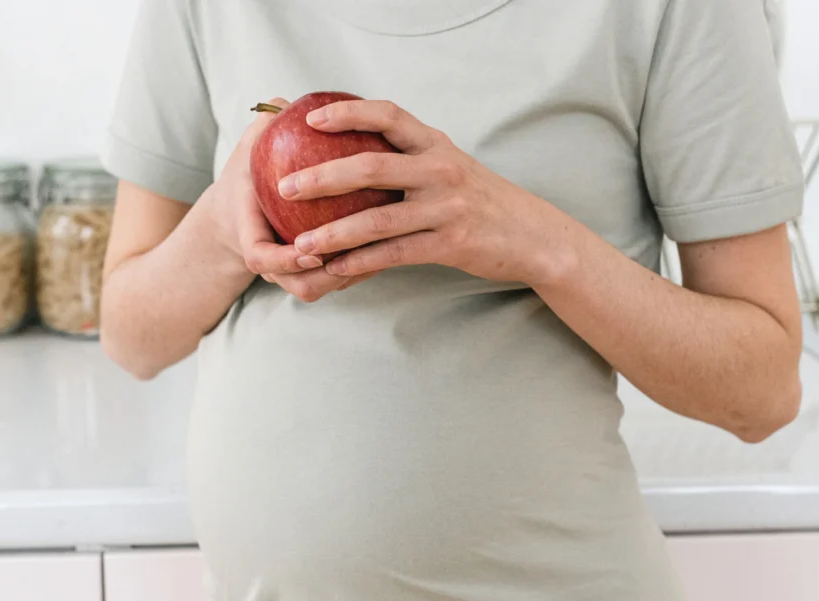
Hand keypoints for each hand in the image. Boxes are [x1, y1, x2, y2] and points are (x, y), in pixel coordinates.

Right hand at [216, 98, 368, 301]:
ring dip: (352, 274)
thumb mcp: (248, 149)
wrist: (241, 210)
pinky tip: (391, 243)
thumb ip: (263, 127)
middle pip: (300, 286)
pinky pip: (337, 281)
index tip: (310, 248)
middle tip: (361, 251)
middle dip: (329, 276)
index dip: (284, 260)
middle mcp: (272, 263)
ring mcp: (291, 275)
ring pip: (322, 288)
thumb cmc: (250, 174)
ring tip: (385, 247)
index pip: (260, 257)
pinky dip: (360, 269)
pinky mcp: (310, 277)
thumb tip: (284, 103)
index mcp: (249, 234)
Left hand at [279, 100, 571, 286]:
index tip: (312, 118)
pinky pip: (395, 253)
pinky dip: (361, 262)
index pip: (388, 115)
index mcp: (436, 145)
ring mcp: (446, 207)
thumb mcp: (451, 168)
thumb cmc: (483, 202)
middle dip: (322, 175)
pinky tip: (335, 269)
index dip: (348, 113)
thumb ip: (411, 160)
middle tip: (285, 186)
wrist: (533, 236)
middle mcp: (440, 170)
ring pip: (377, 219)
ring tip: (301, 244)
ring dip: (333, 233)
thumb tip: (354, 159)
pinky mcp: (450, 243)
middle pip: (371, 166)